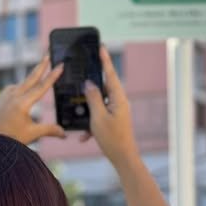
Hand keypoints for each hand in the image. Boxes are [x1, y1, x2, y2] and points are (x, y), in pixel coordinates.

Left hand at [0, 57, 65, 143]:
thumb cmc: (10, 138)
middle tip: (48, 55)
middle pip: (31, 77)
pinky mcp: (1, 96)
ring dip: (32, 76)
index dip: (53, 75)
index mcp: (23, 103)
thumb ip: (50, 130)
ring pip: (23, 83)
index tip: (60, 65)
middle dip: (41, 65)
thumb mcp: (32, 134)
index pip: (42, 86)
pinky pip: (15, 88)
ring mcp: (6, 94)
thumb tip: (65, 134)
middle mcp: (14, 95)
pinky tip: (26, 88)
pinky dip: (23, 86)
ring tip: (41, 68)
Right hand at [83, 46, 139, 170]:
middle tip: (82, 79)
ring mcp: (118, 111)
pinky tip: (84, 137)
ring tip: (82, 120)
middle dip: (91, 88)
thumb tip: (89, 84)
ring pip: (100, 104)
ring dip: (89, 112)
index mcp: (118, 98)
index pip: (110, 74)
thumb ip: (93, 98)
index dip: (104, 60)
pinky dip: (91, 124)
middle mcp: (120, 102)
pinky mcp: (114, 120)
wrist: (124, 158)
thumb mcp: (98, 117)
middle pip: (103, 88)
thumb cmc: (112, 138)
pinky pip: (100, 116)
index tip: (101, 47)